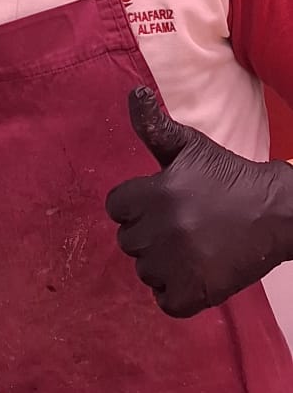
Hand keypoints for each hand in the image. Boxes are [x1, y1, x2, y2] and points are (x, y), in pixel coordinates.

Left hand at [105, 86, 292, 317]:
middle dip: (149, 233)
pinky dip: (176, 293)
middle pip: (128, 240)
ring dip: (162, 264)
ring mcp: (181, 263)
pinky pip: (165, 301)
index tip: (160, 204)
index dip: (136, 205)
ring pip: (145, 270)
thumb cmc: (229, 177)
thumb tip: (133, 92)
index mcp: (159, 192)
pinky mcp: (198, 291)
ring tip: (189, 248)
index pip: (116, 207)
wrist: (278, 212)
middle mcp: (166, 229)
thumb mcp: (191, 146)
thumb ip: (154, 125)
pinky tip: (192, 273)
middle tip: (180, 225)